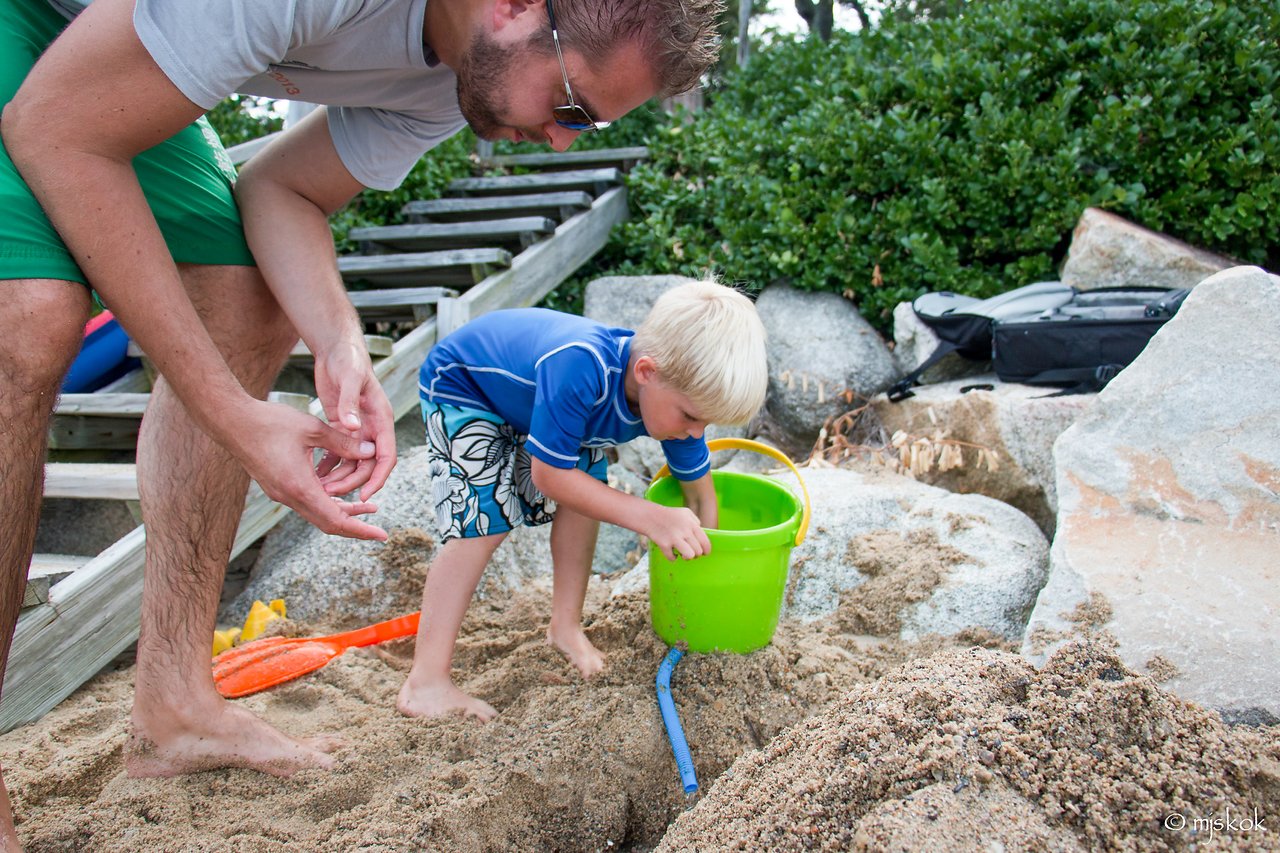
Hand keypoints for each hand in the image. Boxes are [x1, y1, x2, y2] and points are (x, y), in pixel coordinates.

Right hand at [228, 398, 388, 540]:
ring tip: (367, 506)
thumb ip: (344, 443)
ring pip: (317, 513)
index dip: (361, 529)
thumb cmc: (270, 422)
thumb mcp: (313, 429)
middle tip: (378, 528)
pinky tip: (341, 492)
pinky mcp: (277, 486)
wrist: (232, 421)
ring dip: (342, 512)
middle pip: (328, 523)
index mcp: (300, 487)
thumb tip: (371, 450)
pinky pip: (307, 502)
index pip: (336, 520)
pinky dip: (327, 501)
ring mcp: (281, 494)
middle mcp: (289, 497)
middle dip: (355, 526)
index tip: (381, 535)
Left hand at [312, 340, 396, 500]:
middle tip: (332, 494)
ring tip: (320, 488)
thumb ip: (350, 403)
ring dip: (339, 476)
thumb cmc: (349, 360)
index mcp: (381, 419)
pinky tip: (315, 474)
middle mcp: (372, 428)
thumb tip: (353, 428)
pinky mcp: (341, 426)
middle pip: (367, 465)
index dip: (378, 478)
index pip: (386, 456)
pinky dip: (329, 464)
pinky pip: (338, 452)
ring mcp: (357, 428)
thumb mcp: (349, 379)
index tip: (366, 495)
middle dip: (352, 481)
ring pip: (352, 462)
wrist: (337, 349)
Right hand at [645, 505, 711, 562]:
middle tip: (690, 551)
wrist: (650, 516)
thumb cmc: (669, 514)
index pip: (705, 542)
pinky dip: (672, 557)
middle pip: (698, 551)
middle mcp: (685, 531)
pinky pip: (673, 558)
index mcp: (692, 524)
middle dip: (696, 554)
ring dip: (687, 557)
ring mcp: (674, 538)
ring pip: (689, 556)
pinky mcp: (664, 544)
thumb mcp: (685, 512)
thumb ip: (695, 521)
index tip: (704, 553)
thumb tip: (701, 531)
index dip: (706, 550)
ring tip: (682, 553)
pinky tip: (671, 552)